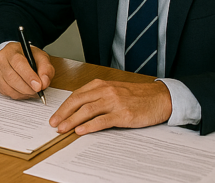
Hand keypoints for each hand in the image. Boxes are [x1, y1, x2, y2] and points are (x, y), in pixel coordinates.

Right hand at [0, 43, 54, 99]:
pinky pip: (7, 93)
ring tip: (33, 91)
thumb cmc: (28, 57)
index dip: (29, 76)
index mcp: (11, 50)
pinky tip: (24, 91)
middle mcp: (0, 60)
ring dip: (24, 93)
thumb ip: (46, 68)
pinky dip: (18, 95)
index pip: (18, 63)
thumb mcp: (40, 57)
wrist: (14, 57)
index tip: (39, 86)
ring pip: (9, 88)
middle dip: (28, 88)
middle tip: (38, 91)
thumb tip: (44, 82)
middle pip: (12, 78)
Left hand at [49, 79, 171, 134]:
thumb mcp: (114, 91)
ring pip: (87, 110)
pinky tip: (81, 130)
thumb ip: (97, 97)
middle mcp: (106, 91)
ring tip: (62, 129)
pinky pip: (102, 120)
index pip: (76, 95)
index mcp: (101, 84)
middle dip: (63, 113)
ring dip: (72, 121)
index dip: (64, 106)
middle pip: (78, 101)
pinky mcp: (123, 114)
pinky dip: (89, 126)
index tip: (55, 116)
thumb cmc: (137, 96)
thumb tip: (78, 110)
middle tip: (54, 123)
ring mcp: (114, 102)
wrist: (160, 98)